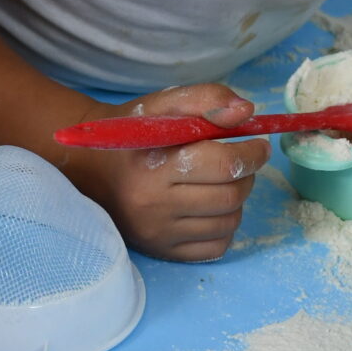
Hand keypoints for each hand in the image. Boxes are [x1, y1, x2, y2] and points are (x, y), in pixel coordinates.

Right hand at [72, 85, 267, 261]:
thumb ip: (206, 99)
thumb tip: (247, 112)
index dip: (251, 154)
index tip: (259, 146)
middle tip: (243, 163)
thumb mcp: (164, 105)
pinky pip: (216, 247)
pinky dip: (226, 227)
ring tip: (225, 183)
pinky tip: (213, 208)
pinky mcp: (162, 250)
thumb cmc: (133, 132)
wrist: (92, 167)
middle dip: (247, 176)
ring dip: (238, 201)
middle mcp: (154, 205)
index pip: (222, 164)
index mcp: (153, 165)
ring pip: (228, 223)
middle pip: (229, 196)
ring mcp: (158, 232)